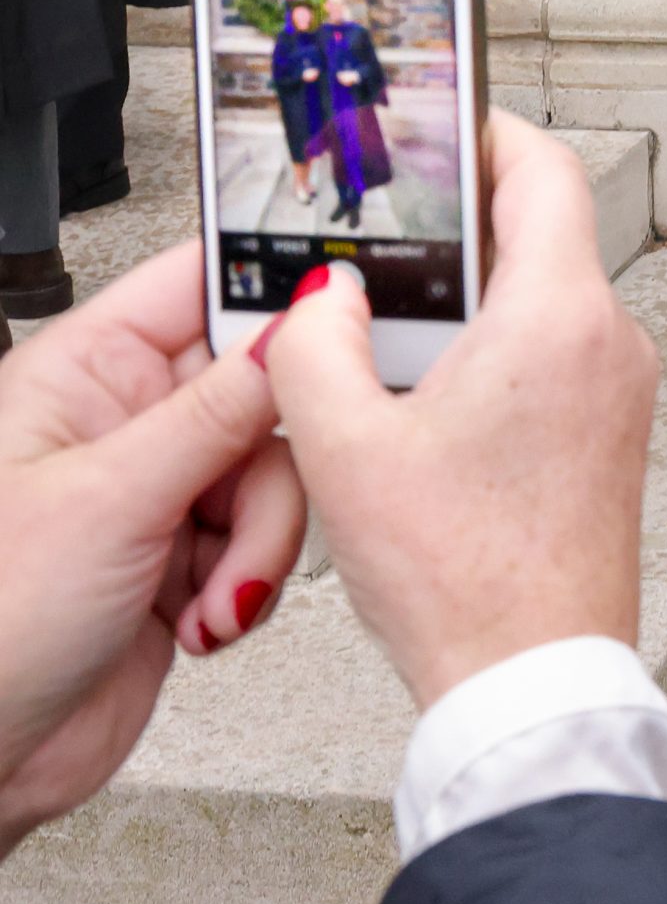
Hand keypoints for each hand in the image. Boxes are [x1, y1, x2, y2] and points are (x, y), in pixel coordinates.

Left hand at [0, 244, 306, 855]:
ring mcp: (157, 490)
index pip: (202, 283)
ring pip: (274, 470)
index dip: (276, 287)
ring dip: (262, 540)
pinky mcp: (185, 557)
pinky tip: (204, 620)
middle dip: (273, 461)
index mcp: (86, 371)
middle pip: (261, 385)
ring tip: (213, 596)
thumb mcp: (111, 500)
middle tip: (254, 503)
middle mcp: (125, 421)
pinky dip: (250, 582)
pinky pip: (265, 536)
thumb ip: (220, 406)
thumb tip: (300, 317)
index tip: (343, 312)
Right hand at [265, 115, 658, 709]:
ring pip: (548, 298)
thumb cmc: (465, 579)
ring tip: (396, 330)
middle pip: (543, 233)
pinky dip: (501, 351)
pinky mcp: (613, 432)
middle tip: (393, 236)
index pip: (544, 169)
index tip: (443, 129)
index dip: (491, 135)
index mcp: (558, 315)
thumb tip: (320, 298)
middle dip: (464, 229)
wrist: (533, 679)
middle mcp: (609, 338)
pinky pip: (559, 354)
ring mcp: (621, 388)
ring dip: (477, 299)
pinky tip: (434, 398)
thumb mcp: (345, 449)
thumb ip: (314, 348)